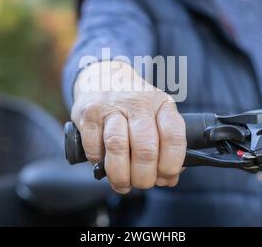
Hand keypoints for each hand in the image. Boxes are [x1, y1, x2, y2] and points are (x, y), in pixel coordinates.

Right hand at [71, 61, 185, 193]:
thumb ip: (166, 143)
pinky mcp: (88, 114)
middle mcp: (138, 102)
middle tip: (142, 183)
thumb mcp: (156, 114)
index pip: (173, 136)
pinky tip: (104, 163)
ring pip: (117, 146)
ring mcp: (111, 106)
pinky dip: (99, 163)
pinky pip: (94, 148)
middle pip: (145, 148)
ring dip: (121, 175)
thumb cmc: (134, 105)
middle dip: (144, 176)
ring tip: (123, 184)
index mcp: (161, 104)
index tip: (166, 177)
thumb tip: (170, 177)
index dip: (170, 164)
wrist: (103, 76)